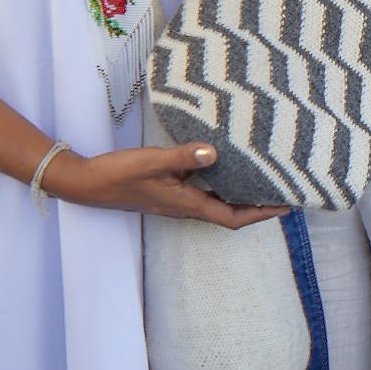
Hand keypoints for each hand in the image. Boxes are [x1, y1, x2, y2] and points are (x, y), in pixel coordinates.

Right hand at [43, 142, 286, 227]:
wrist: (85, 183)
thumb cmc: (117, 175)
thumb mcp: (151, 161)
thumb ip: (183, 156)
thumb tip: (215, 152)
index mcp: (186, 205)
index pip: (232, 217)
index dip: (261, 214)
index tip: (285, 206)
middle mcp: (185, 206)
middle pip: (230, 211)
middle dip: (257, 204)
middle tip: (281, 188)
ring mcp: (176, 199)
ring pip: (216, 199)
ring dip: (239, 191)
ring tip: (261, 175)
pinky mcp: (167, 189)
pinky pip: (201, 188)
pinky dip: (217, 179)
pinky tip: (222, 161)